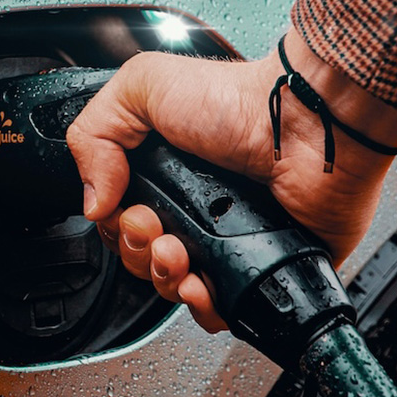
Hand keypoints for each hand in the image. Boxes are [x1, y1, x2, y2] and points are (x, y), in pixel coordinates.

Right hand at [65, 32, 396, 332]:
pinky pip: (225, 309)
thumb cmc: (238, 99)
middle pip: (141, 257)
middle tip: (155, 227)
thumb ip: (93, 134)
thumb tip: (90, 201)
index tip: (128, 209)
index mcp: (162, 171)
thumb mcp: (141, 87)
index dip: (114, 225)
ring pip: (175, 287)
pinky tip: (200, 286)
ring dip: (164, 278)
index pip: (117, 219)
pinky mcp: (263, 264)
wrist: (306, 123)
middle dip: (137, 251)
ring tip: (178, 254)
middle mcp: (193, 207)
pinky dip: (204, 308)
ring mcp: (229, 239)